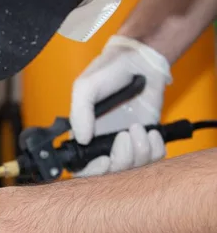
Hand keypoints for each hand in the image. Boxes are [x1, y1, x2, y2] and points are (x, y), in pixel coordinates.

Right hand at [70, 36, 171, 176]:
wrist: (141, 60)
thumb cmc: (109, 70)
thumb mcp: (85, 87)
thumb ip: (78, 113)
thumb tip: (81, 139)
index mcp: (85, 134)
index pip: (82, 167)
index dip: (93, 171)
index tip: (104, 161)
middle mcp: (105, 142)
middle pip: (111, 173)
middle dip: (121, 160)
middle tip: (124, 138)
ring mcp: (127, 142)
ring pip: (134, 168)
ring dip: (139, 151)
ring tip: (138, 127)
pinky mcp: (147, 139)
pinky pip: (153, 158)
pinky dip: (154, 148)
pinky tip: (150, 131)